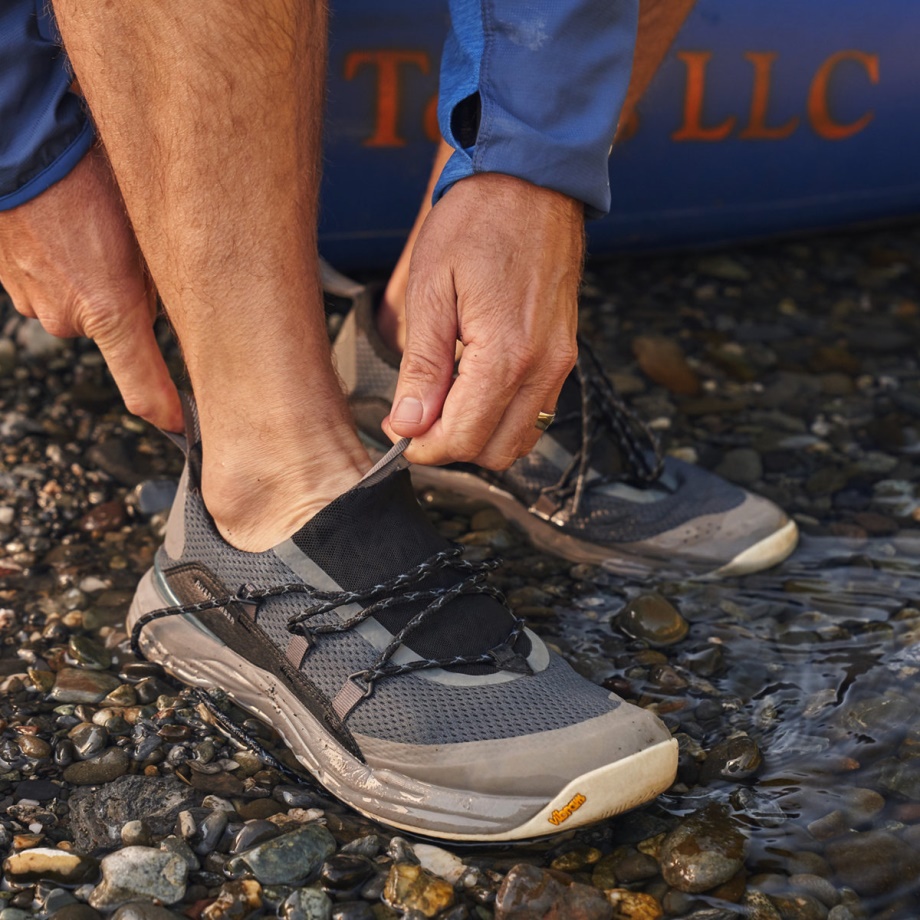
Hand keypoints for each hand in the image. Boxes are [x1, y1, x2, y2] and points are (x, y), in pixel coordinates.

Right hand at [0, 146, 181, 430]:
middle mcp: (69, 319)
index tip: (184, 427)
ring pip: (81, 306)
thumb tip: (169, 305)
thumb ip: (159, 282)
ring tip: (91, 230)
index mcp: (111, 313)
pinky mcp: (9, 281)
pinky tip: (65, 227)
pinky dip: (61, 266)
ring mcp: (34, 301)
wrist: (17, 141)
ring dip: (91, 280)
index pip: (144, 387)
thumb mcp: (147, 232)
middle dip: (128, 303)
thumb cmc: (89, 176)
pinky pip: (49, 286)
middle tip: (130, 253)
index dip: (168, 412)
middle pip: (115, 329)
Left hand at [383, 173, 583, 468]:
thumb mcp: (431, 291)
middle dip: (451, 447)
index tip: (399, 432)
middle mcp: (543, 368)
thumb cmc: (477, 222)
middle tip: (417, 419)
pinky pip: (536, 412)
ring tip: (443, 403)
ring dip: (479, 436)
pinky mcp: (565, 355)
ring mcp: (560, 364)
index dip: (423, 447)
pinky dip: (503, 417)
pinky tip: (473, 388)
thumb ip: (422, 367)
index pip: (463, 438)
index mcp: (506, 355)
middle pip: (496, 451)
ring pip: (520, 439)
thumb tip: (410, 422)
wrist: (533, 182)